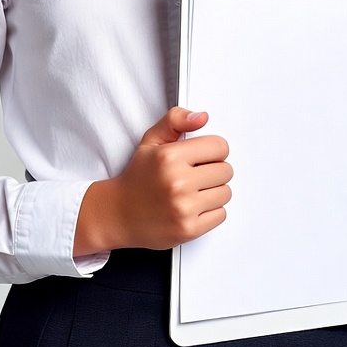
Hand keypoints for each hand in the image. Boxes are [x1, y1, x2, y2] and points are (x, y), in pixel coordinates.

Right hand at [74, 108, 232, 253]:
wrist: (120, 213)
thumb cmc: (138, 176)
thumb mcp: (152, 140)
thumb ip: (176, 120)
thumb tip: (202, 117)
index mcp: (170, 157)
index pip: (219, 147)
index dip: (213, 150)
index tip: (203, 155)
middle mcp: (178, 182)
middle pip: (226, 170)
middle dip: (214, 170)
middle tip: (196, 174)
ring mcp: (184, 208)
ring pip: (226, 193)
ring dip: (214, 191)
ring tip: (194, 190)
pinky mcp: (189, 229)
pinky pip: (221, 214)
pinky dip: (211, 211)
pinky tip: (193, 206)